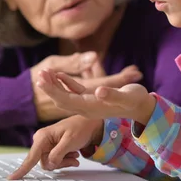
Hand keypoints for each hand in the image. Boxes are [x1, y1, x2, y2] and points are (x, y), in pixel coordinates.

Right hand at [8, 115, 103, 179]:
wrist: (88, 124)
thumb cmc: (80, 128)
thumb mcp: (70, 141)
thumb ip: (58, 154)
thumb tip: (49, 164)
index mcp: (42, 137)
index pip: (31, 157)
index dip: (22, 169)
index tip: (12, 178)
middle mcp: (41, 142)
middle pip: (45, 163)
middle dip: (60, 162)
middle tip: (73, 156)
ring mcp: (46, 146)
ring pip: (51, 164)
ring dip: (65, 161)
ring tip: (74, 153)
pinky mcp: (51, 150)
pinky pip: (55, 162)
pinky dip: (66, 160)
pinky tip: (73, 154)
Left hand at [37, 69, 156, 123]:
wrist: (142, 107)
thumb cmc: (136, 100)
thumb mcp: (127, 97)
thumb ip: (113, 95)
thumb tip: (99, 92)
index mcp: (91, 108)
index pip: (66, 100)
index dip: (53, 90)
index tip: (41, 80)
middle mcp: (86, 108)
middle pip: (61, 99)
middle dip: (49, 87)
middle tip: (39, 74)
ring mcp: (87, 104)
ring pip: (65, 95)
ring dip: (54, 84)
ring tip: (44, 72)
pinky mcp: (91, 98)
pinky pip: (74, 91)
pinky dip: (65, 82)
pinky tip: (58, 74)